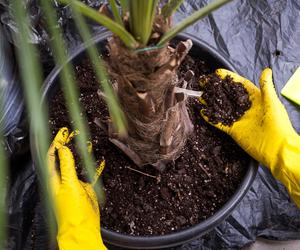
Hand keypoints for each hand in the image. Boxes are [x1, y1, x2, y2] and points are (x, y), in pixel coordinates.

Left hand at [47, 127, 106, 249]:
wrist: (83, 227)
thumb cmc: (71, 210)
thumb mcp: (68, 184)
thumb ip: (66, 165)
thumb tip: (63, 148)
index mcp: (55, 178)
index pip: (53, 155)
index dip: (57, 142)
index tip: (64, 132)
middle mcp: (64, 179)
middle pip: (65, 157)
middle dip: (69, 144)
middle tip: (76, 133)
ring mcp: (75, 183)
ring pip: (79, 163)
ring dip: (83, 153)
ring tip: (88, 142)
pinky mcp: (86, 188)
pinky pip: (92, 173)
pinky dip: (97, 166)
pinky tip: (102, 160)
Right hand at [201, 68, 299, 206]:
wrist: (277, 148)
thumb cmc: (278, 124)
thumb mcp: (272, 103)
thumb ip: (266, 86)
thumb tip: (266, 70)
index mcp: (256, 99)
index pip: (240, 85)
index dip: (230, 78)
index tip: (218, 73)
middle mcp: (245, 108)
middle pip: (228, 95)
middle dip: (217, 88)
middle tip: (205, 82)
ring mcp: (238, 119)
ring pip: (222, 108)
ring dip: (212, 102)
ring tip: (201, 95)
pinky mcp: (233, 130)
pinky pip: (219, 122)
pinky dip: (211, 118)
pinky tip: (203, 112)